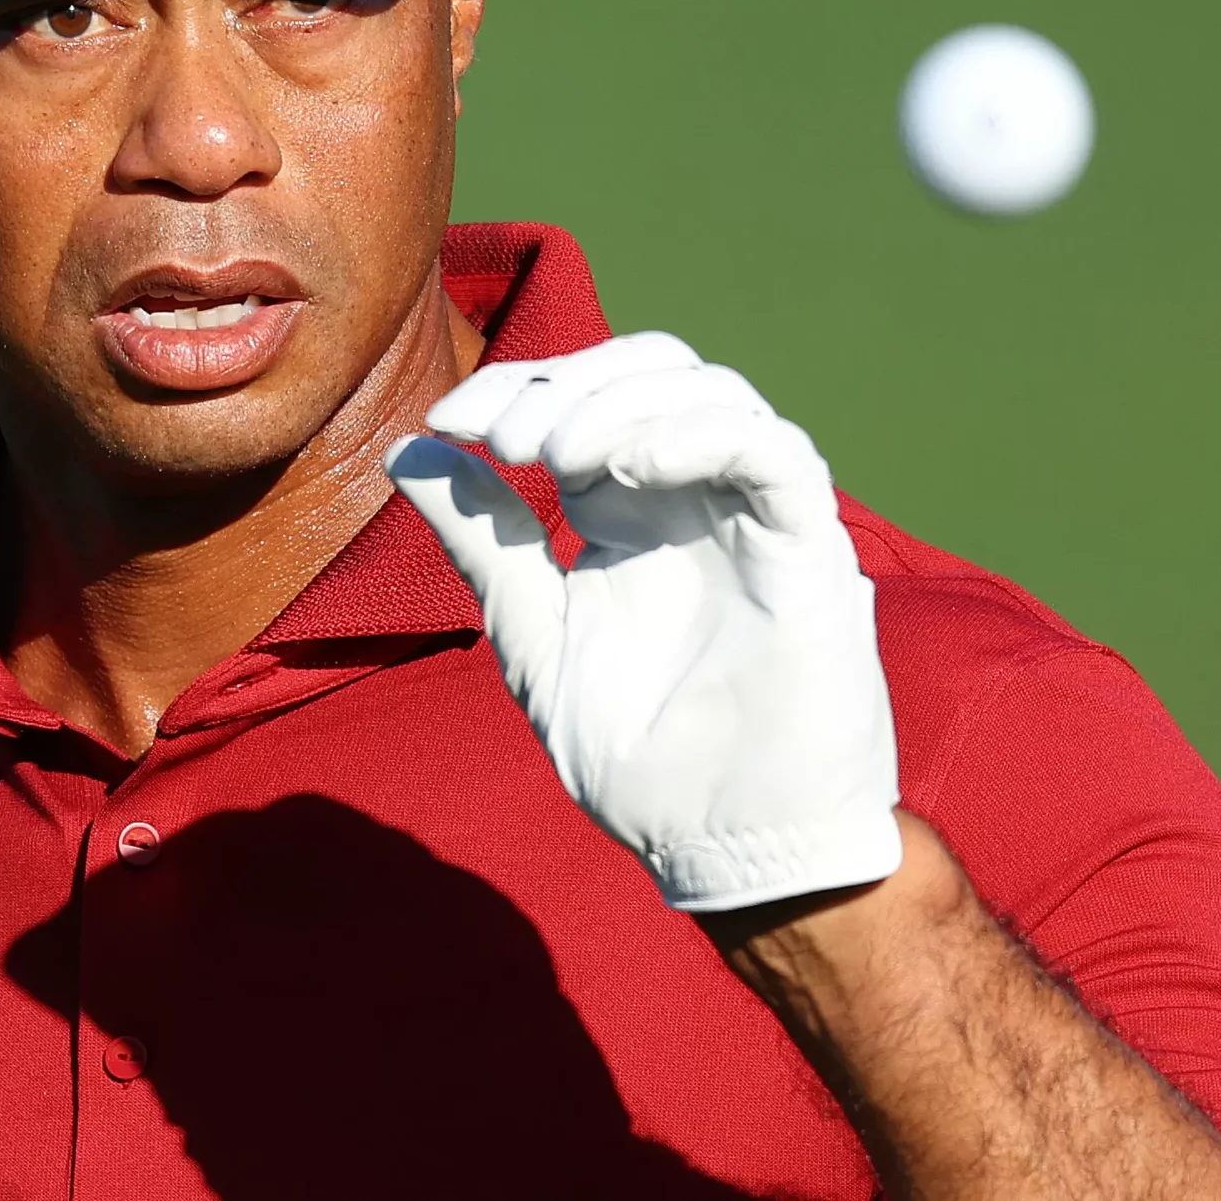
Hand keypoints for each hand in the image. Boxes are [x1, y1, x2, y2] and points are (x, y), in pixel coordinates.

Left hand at [385, 332, 900, 910]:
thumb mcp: (534, 635)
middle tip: (507, 441)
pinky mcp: (812, 552)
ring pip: (714, 392)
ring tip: (558, 458)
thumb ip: (482, 542)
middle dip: (569, 384)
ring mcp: (757, 519)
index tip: (448, 422)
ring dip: (622, 403)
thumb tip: (409, 450)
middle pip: (654, 369)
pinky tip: (635, 468)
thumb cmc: (641, 758)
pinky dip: (706, 435)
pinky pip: (777, 455)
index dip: (518, 387)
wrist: (726, 851)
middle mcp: (699, 498)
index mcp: (634, 512)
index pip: (587, 397)